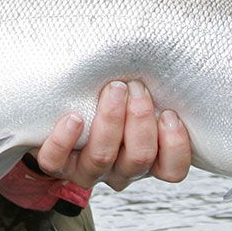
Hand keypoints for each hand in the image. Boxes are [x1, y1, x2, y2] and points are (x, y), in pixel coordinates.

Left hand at [34, 80, 191, 191]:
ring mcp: (86, 170)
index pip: (172, 170)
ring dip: (110, 121)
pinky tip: (74, 117)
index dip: (175, 146)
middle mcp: (118, 170)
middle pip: (138, 159)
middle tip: (135, 86)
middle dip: (140, 119)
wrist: (59, 115)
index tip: (169, 113)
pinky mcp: (56, 165)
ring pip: (102, 158)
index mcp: (145, 159)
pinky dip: (65, 140)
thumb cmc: (106, 99)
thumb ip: (149, 92)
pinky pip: (57, 161)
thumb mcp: (134, 98)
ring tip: (114, 88)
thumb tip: (161, 59)